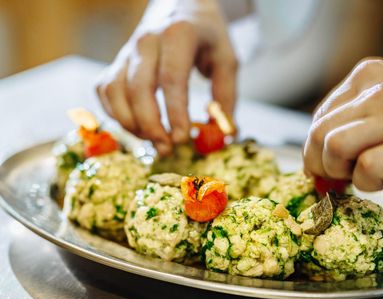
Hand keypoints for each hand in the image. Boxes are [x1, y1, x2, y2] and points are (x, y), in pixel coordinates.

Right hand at [96, 0, 237, 154]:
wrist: (181, 6)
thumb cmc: (206, 36)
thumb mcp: (227, 60)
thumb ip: (226, 96)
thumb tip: (227, 135)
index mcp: (179, 35)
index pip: (172, 79)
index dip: (175, 113)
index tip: (182, 139)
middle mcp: (147, 40)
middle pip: (139, 89)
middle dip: (151, 126)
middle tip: (167, 149)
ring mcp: (127, 50)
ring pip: (115, 91)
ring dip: (131, 124)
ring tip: (153, 141)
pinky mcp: (116, 61)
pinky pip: (105, 91)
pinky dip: (115, 114)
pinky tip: (137, 127)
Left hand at [304, 57, 382, 190]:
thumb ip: (361, 111)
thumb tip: (328, 146)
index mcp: (367, 76)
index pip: (319, 118)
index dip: (315, 148)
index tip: (324, 165)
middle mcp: (374, 91)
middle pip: (317, 134)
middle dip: (319, 165)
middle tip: (337, 178)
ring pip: (333, 148)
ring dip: (339, 172)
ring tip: (362, 176)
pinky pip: (366, 169)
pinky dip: (368, 183)